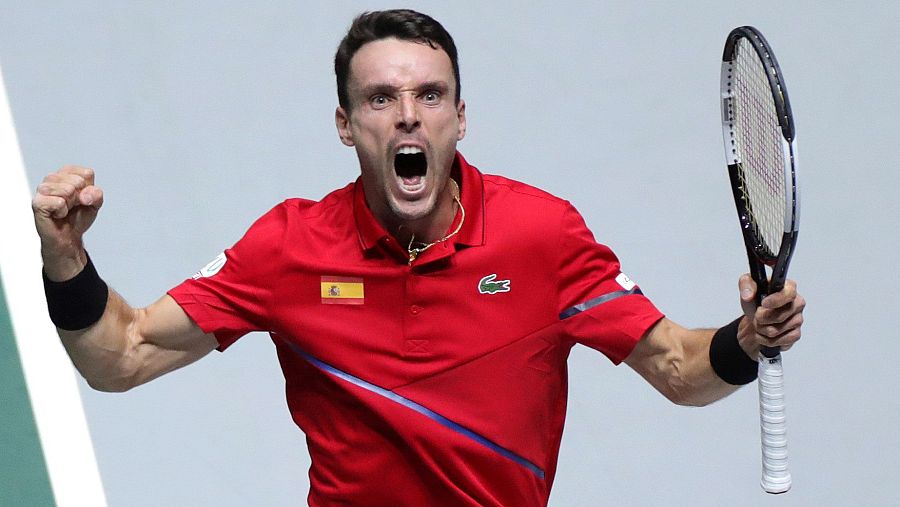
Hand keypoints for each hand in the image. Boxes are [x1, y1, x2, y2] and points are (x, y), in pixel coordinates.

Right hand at [32, 165, 103, 279]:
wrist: (68, 237)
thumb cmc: (77, 218)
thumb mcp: (95, 204)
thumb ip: (96, 194)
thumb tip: (85, 194)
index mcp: (66, 174)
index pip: (86, 173)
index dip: (89, 190)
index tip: (82, 199)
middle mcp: (52, 179)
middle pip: (78, 181)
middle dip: (80, 198)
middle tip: (72, 207)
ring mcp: (43, 190)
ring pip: (68, 190)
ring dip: (71, 204)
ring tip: (64, 210)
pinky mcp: (37, 202)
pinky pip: (59, 202)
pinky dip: (62, 211)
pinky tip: (57, 214)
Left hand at [737, 274, 804, 356]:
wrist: (754, 318)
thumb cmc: (755, 301)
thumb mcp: (746, 285)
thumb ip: (746, 284)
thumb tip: (748, 295)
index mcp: (789, 287)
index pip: (789, 294)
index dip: (776, 300)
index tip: (763, 303)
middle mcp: (797, 303)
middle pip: (779, 316)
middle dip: (760, 318)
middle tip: (756, 314)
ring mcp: (798, 320)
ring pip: (775, 331)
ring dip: (760, 329)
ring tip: (759, 323)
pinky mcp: (795, 334)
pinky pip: (778, 341)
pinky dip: (765, 339)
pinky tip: (764, 332)